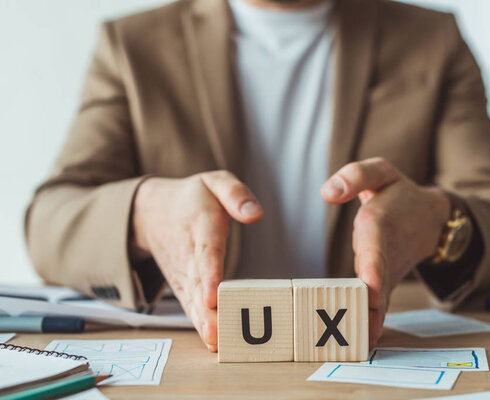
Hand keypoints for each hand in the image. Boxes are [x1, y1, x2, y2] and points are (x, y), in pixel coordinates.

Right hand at [132, 172, 263, 350]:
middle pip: (198, 284)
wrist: (152, 212)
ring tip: (216, 342)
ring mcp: (184, 272)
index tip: (212, 295)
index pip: (206, 251)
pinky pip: (191, 305)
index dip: (209, 274)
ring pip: (193, 300)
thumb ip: (235, 194)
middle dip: (207, 310)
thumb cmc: (192, 198)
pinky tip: (213, 342)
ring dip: (203, 322)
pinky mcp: (184, 284)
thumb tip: (255, 213)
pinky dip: (200, 324)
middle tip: (218, 333)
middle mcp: (189, 253)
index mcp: (200, 225)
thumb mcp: (214, 181)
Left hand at [321, 157, 450, 346]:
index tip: (369, 289)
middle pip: (376, 281)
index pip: (375, 246)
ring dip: (371, 319)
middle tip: (363, 328)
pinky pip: (378, 304)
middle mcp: (384, 252)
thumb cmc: (399, 195)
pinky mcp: (384, 283)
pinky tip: (365, 341)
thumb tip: (328, 191)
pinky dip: (374, 322)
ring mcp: (386, 272)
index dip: (373, 268)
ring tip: (360, 342)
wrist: (430, 220)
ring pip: (378, 298)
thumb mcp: (382, 173)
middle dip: (371, 303)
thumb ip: (356, 176)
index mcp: (381, 224)